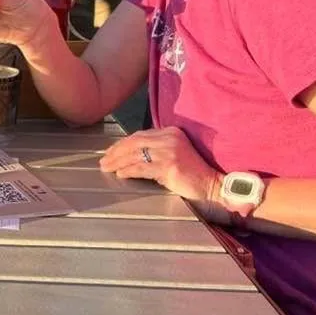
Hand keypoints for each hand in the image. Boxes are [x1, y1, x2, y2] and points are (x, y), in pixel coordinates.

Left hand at [99, 126, 221, 202]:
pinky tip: (121, 174)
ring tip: (107, 168)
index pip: (138, 135)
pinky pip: (142, 168)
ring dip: (118, 162)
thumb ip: (154, 148)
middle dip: (115, 152)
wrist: (211, 183)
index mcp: (169, 132)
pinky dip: (129, 171)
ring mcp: (169, 152)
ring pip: (135, 155)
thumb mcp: (173, 152)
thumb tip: (128, 155)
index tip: (110, 152)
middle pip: (134, 143)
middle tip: (103, 161)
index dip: (121, 144)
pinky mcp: (168, 166)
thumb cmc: (191, 170)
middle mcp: (168, 138)